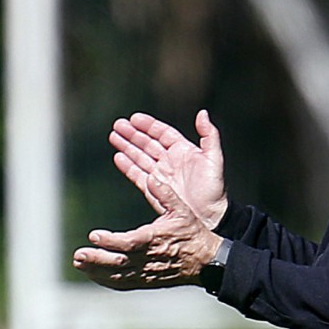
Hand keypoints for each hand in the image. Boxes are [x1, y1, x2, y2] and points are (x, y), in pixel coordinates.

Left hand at [73, 174, 221, 289]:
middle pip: (118, 262)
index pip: (128, 242)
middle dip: (96, 259)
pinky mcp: (146, 281)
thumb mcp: (183, 209)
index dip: (110, 241)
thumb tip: (152, 178)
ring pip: (117, 275)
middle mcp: (149, 258)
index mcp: (156, 239)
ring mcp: (147, 273)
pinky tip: (93, 274)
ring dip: (96, 270)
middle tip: (78, 254)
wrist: (206, 261)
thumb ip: (165, 194)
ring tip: (79, 262)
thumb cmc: (193, 233)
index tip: (94, 235)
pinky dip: (106, 280)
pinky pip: (123, 283)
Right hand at [109, 109, 227, 229]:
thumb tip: (202, 113)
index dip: (149, 125)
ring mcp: (161, 174)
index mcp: (183, 150)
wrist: (208, 215)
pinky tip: (118, 157)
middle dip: (133, 134)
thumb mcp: (214, 158)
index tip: (134, 118)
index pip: (162, 133)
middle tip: (118, 125)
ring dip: (127, 146)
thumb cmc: (214, 188)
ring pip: (140, 156)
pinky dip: (127, 166)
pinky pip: (137, 175)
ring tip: (114, 136)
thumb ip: (209, 134)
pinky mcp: (153, 189)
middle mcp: (170, 161)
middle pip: (148, 143)